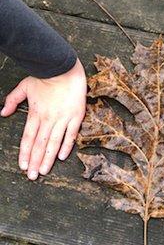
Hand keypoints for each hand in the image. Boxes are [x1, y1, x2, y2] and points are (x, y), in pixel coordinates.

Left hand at [1, 58, 86, 179]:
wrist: (64, 68)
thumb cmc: (45, 76)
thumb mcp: (24, 86)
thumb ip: (12, 100)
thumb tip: (3, 112)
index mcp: (35, 113)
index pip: (28, 138)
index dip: (24, 153)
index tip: (22, 166)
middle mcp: (48, 119)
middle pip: (39, 144)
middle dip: (35, 161)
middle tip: (32, 176)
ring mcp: (63, 118)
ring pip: (54, 142)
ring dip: (48, 158)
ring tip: (43, 171)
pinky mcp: (76, 116)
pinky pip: (71, 134)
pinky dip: (67, 145)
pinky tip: (61, 157)